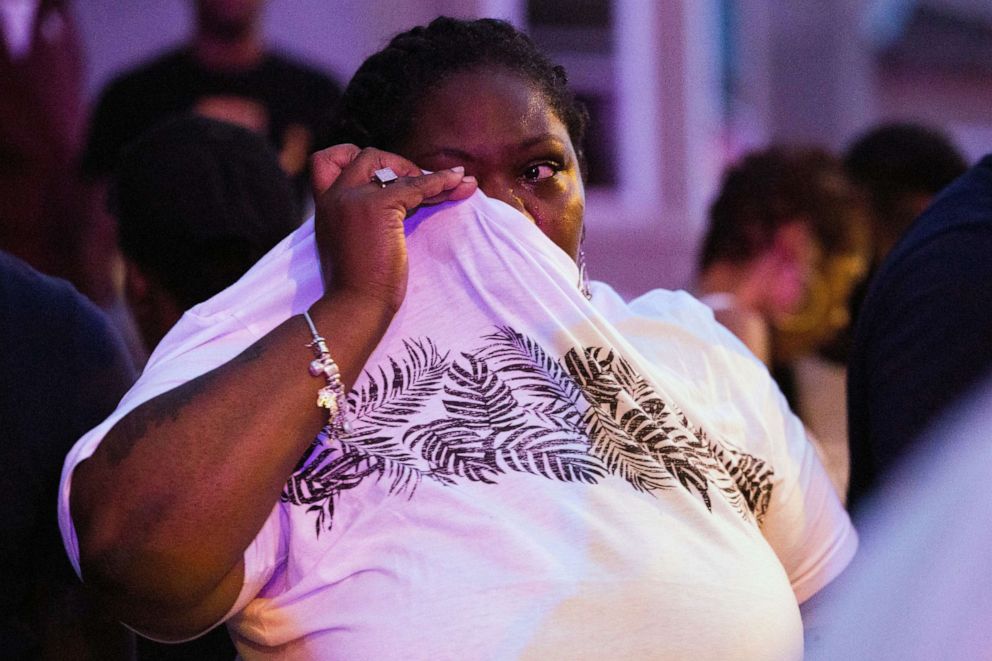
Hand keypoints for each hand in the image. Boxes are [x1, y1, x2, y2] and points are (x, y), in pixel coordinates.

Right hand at [310, 145, 476, 311]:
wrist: (356, 306)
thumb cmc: (359, 288)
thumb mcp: (354, 244)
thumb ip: (365, 219)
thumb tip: (405, 199)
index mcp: (325, 206)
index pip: (327, 161)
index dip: (356, 160)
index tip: (386, 175)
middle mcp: (334, 196)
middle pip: (364, 156)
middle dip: (396, 165)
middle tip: (421, 185)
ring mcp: (354, 198)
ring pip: (393, 169)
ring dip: (425, 175)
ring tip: (455, 184)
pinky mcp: (378, 205)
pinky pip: (417, 184)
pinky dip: (441, 182)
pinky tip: (460, 184)